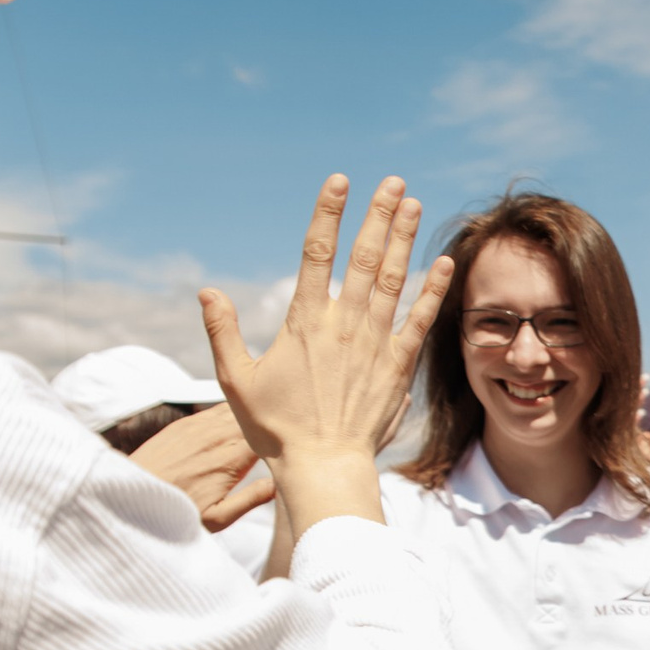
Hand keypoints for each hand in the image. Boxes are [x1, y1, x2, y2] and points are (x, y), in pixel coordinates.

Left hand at [127, 403, 276, 531]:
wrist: (128, 495)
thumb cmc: (176, 512)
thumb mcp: (219, 518)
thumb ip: (253, 499)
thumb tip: (281, 485)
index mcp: (231, 459)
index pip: (269, 435)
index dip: (285, 432)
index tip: (298, 434)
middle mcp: (217, 436)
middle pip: (255, 417)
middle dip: (270, 416)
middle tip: (290, 418)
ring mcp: (199, 426)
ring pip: (236, 409)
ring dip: (250, 412)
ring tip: (267, 413)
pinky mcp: (184, 424)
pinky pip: (215, 409)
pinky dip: (230, 411)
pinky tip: (238, 417)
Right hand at [199, 175, 452, 527]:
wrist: (323, 466)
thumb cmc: (276, 429)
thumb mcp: (237, 380)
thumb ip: (222, 332)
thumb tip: (206, 292)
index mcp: (305, 321)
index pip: (316, 253)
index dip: (328, 213)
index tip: (339, 182)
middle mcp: (344, 324)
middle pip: (365, 257)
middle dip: (379, 215)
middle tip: (394, 183)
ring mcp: (375, 343)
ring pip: (394, 280)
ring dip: (405, 240)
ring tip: (414, 205)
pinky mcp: (398, 366)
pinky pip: (419, 320)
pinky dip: (432, 290)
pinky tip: (443, 263)